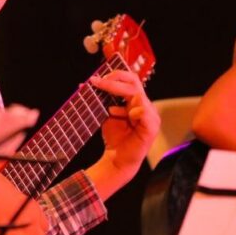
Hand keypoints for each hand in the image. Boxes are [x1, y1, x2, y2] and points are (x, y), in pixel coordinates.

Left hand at [85, 70, 159, 198]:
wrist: (117, 160)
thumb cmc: (115, 137)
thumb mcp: (106, 114)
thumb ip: (100, 99)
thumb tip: (83, 84)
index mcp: (136, 101)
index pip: (130, 79)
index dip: (114, 74)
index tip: (96, 78)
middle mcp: (145, 105)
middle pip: (133, 82)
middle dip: (113, 81)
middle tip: (97, 82)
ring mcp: (150, 115)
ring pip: (137, 95)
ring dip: (120, 97)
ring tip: (110, 110)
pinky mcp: (152, 127)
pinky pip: (144, 112)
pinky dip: (131, 112)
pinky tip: (123, 116)